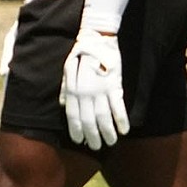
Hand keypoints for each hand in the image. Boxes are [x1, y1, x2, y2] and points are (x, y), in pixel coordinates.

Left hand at [61, 28, 128, 150]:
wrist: (96, 40)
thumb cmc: (80, 55)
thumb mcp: (67, 71)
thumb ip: (65, 89)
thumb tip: (62, 105)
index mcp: (73, 90)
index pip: (73, 117)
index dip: (77, 131)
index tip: (80, 141)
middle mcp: (85, 93)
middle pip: (89, 121)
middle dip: (92, 136)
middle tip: (96, 147)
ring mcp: (100, 90)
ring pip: (104, 117)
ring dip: (107, 132)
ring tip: (110, 143)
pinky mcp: (114, 86)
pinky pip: (118, 107)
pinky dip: (121, 120)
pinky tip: (124, 131)